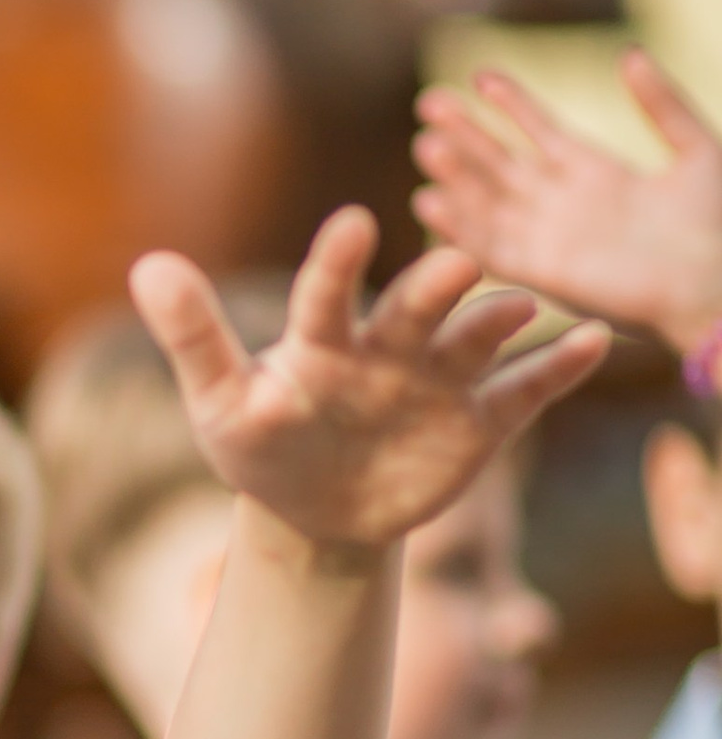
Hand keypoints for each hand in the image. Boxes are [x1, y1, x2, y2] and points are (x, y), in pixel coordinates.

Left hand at [129, 206, 608, 555]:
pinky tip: (592, 344)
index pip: (328, 292)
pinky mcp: (481, 420)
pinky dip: (557, 367)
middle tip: (457, 265)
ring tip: (523, 305)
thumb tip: (146, 264)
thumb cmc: (260, 447)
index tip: (350, 224)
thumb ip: (193, 337)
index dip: (338, 263)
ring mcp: (439, 379)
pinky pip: (525, 391)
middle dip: (436, 287)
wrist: (313, 513)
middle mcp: (389, 345)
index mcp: (323, 340)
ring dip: (501, 320)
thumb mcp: (220, 403)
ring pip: (476, 340)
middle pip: (416, 308)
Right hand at [414, 51, 721, 354]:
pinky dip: (459, 229)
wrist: (717, 288)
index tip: (478, 77)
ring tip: (426, 145)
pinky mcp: (544, 275)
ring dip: (457, 176)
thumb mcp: (698, 150)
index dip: (511, 105)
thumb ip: (662, 103)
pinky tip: (430, 204)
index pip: (541, 133)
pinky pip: (490, 249)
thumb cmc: (718, 227)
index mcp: (599, 175)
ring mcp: (551, 240)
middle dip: (467, 135)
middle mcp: (565, 206)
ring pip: (491, 202)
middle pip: (504, 164)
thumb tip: (630, 54)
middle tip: (429, 103)